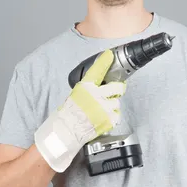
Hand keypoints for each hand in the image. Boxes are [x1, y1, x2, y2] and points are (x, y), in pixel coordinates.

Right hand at [35, 49, 125, 171]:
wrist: (67, 131)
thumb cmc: (69, 114)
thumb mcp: (77, 95)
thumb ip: (89, 90)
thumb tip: (103, 86)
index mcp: (86, 88)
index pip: (97, 71)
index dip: (105, 61)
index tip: (110, 55)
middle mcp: (96, 96)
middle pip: (117, 87)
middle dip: (119, 89)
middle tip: (116, 91)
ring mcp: (104, 108)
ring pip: (117, 102)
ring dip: (113, 106)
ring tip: (103, 111)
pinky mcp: (109, 119)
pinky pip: (117, 115)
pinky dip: (113, 117)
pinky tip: (104, 119)